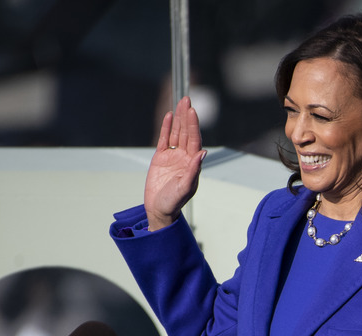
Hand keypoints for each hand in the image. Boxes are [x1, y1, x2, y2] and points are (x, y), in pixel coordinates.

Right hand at [144, 96, 206, 230]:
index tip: (192, 111)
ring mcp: (173, 156)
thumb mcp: (185, 188)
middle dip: (186, 116)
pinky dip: (166, 128)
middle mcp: (184, 157)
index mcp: (192, 163)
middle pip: (186, 133)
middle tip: (187, 99)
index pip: (194, 140)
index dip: (193, 125)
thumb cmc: (173, 202)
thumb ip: (193, 170)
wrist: (159, 210)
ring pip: (176, 133)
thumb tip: (203, 153)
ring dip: (178, 119)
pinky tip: (168, 116)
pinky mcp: (160, 158)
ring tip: (180, 102)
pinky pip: (164, 140)